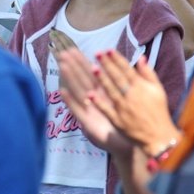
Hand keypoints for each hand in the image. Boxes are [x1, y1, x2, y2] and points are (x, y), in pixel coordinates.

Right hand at [53, 41, 134, 156]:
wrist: (128, 144)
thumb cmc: (128, 122)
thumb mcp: (127, 100)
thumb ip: (125, 83)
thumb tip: (131, 64)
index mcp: (103, 93)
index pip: (91, 74)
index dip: (82, 62)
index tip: (73, 49)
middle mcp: (94, 100)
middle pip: (81, 80)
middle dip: (73, 66)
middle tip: (63, 53)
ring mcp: (89, 111)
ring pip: (78, 91)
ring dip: (70, 79)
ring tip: (62, 66)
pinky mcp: (88, 123)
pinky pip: (78, 110)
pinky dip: (70, 101)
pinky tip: (62, 90)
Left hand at [92, 50, 180, 156]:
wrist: (159, 136)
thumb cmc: (159, 111)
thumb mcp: (158, 90)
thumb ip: (148, 73)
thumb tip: (141, 57)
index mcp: (141, 88)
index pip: (127, 70)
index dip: (117, 59)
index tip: (108, 49)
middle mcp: (132, 96)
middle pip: (118, 77)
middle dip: (107, 64)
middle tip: (96, 53)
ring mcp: (124, 109)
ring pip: (111, 91)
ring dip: (102, 80)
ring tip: (92, 68)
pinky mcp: (119, 121)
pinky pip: (107, 110)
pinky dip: (99, 103)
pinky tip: (89, 95)